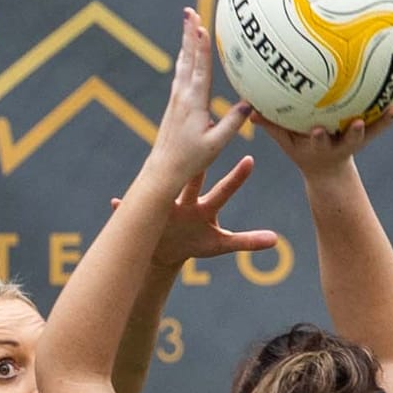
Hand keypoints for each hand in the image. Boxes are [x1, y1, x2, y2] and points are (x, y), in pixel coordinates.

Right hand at [117, 156, 277, 270]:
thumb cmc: (194, 244)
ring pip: (162, 193)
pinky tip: (115, 203)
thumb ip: (248, 242)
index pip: (224, 190)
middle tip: (206, 139)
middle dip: (199, 165)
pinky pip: (132, 214)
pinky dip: (124, 210)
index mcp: (205, 207)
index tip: (251, 159)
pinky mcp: (145, 219)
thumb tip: (276, 240)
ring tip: (157, 168)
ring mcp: (164, 208)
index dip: (237, 177)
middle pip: (194, 182)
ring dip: (159, 183)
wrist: (164, 252)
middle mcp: (185, 201)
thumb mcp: (221, 245)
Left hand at [147, 9, 247, 189]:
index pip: (199, 68)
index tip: (201, 25)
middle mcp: (182, 96)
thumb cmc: (191, 159)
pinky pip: (181, 75)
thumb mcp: (217, 143)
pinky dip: (185, 59)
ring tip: (189, 24)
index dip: (202, 46)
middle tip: (189, 11)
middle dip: (189, 33)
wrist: (163, 170)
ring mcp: (176, 99)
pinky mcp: (174, 105)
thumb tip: (250, 102)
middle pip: (188, 58)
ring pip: (183, 64)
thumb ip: (233, 122)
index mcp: (194, 102)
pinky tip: (186, 56)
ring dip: (187, 42)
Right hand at [254, 104, 392, 177]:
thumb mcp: (285, 140)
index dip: (318, 137)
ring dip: (385, 118)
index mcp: (320, 145)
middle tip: (358, 123)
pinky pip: (383, 117)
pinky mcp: (369, 132)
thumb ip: (270, 124)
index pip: (318, 142)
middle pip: (350, 140)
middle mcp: (341, 144)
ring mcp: (357, 139)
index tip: (317, 130)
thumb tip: (248, 105)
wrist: (328, 172)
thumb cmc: (302, 149)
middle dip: (355, 133)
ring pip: (373, 129)